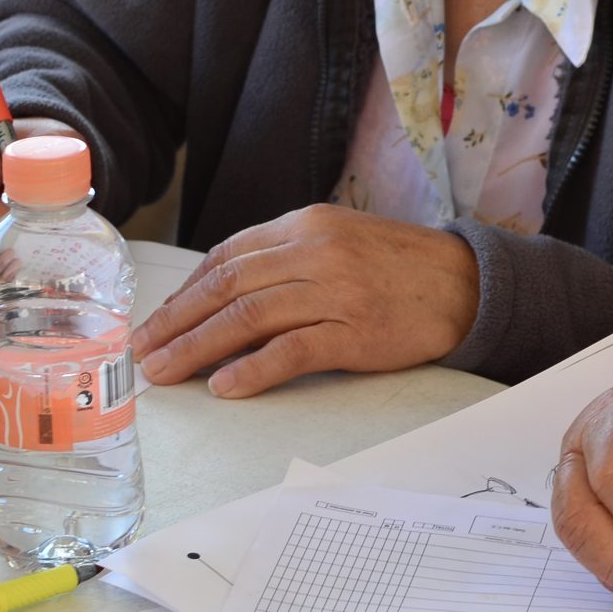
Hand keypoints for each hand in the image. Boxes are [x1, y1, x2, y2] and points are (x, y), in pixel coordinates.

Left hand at [127, 205, 478, 397]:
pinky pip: (292, 351)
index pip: (228, 257)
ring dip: (198, 348)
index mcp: (307, 225)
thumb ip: (288, 259)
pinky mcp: (357, 333)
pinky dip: (252, 369)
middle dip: (177, 322)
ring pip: (248, 318)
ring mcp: (336, 291)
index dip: (185, 292)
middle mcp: (315, 252)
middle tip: (143, 351)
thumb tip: (226, 295)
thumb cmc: (400, 267)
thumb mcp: (340, 240)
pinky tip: (224, 386)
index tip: (158, 320)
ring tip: (167, 372)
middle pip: (227, 287)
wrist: (468, 284)